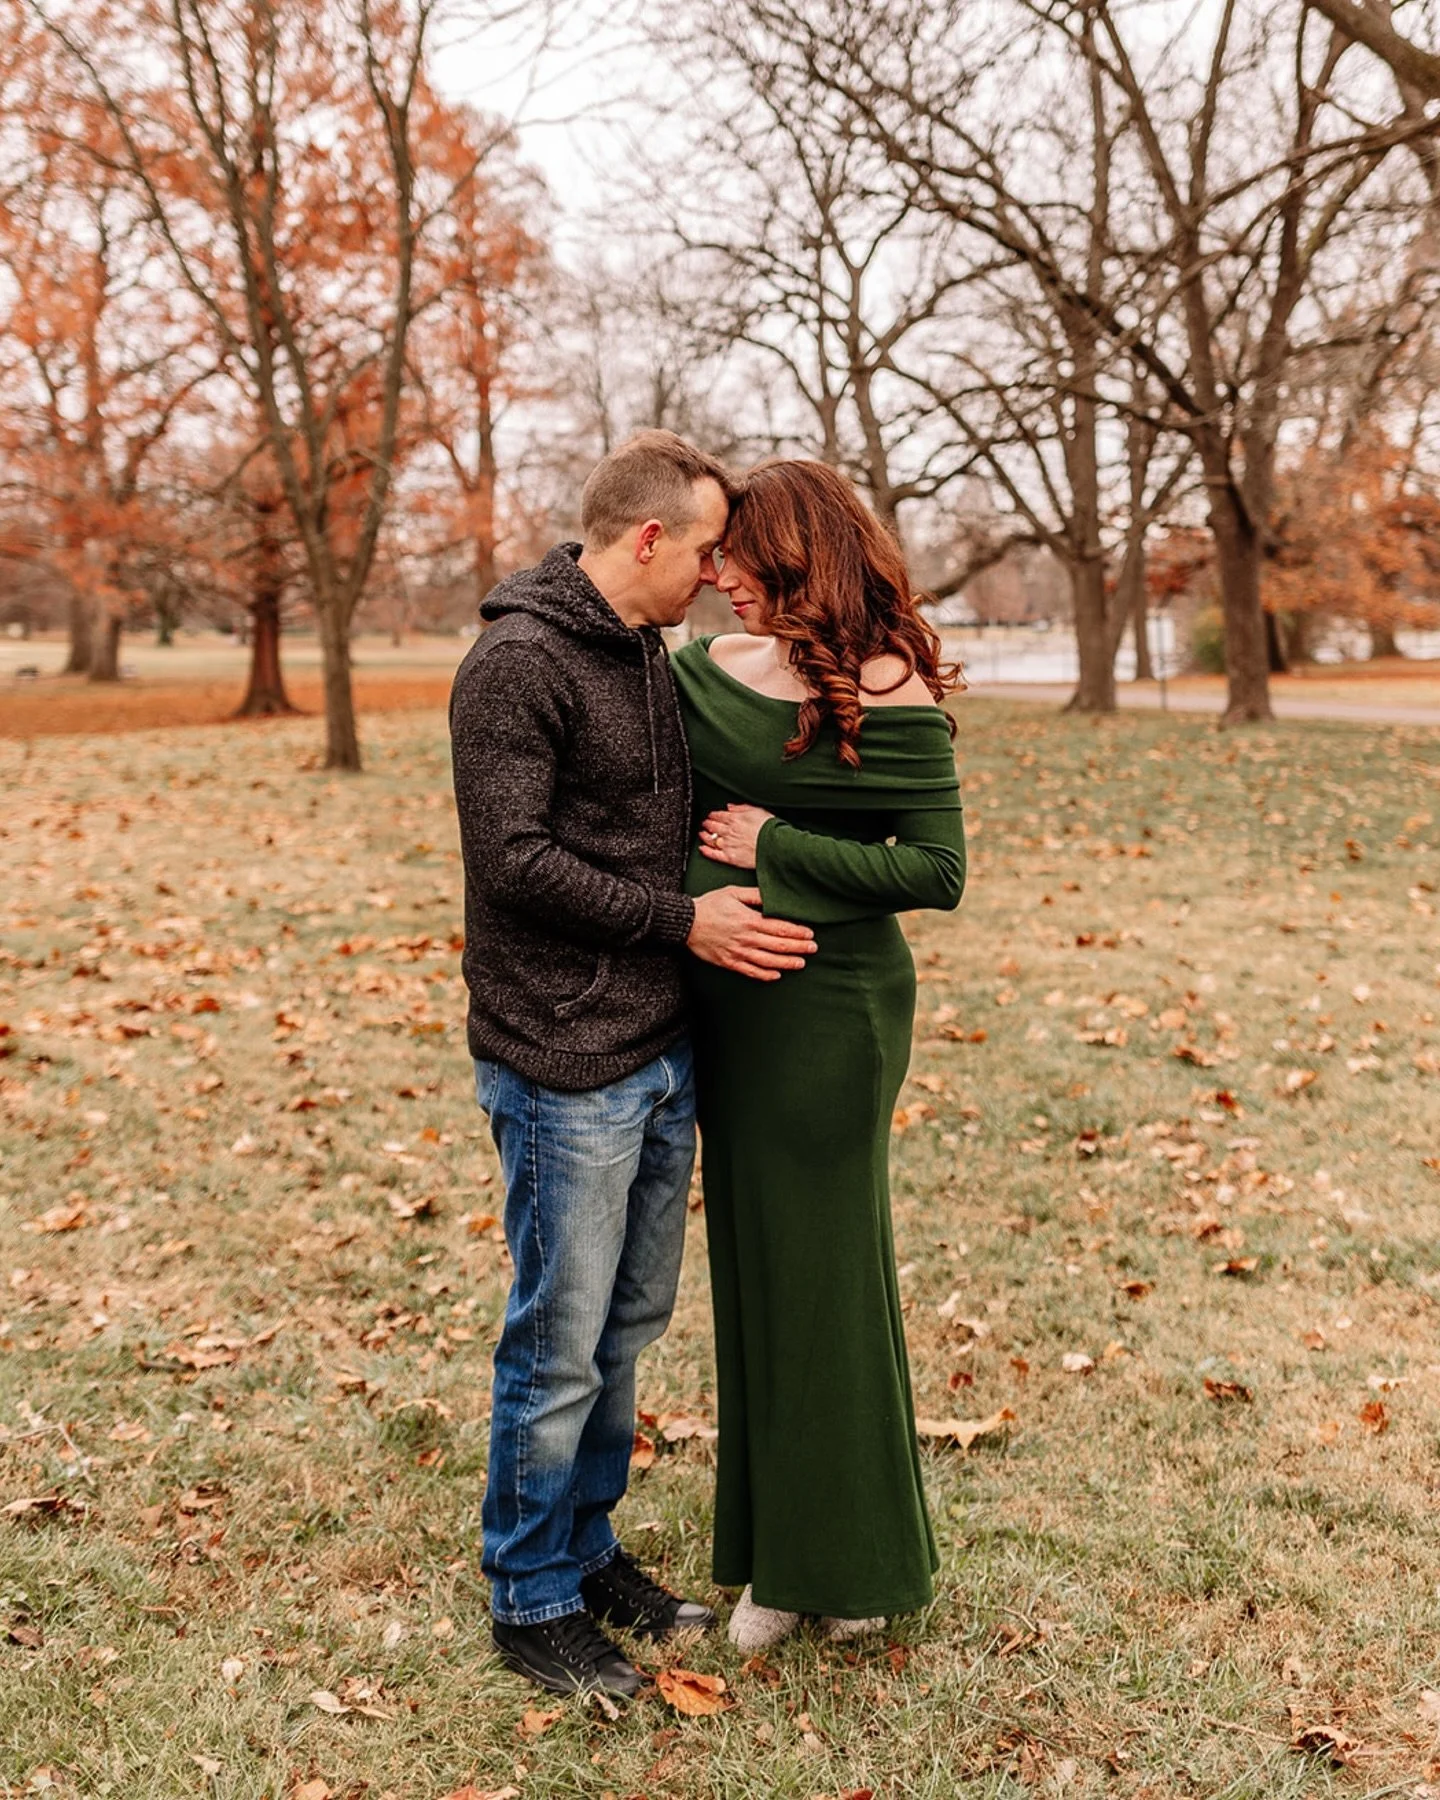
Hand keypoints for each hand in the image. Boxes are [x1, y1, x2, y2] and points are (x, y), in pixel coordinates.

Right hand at [686, 887, 815, 981]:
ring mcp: (738, 952)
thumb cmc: (709, 905)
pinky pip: (751, 972)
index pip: (780, 927)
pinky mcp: (729, 962)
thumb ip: (755, 895)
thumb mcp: (733, 892)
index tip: (810, 933)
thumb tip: (773, 895)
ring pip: (769, 961)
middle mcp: (747, 938)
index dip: (797, 931)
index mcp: (749, 920)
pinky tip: (777, 975)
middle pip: (779, 945)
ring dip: (787, 963)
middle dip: (799, 947)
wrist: (686, 923)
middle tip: (813, 948)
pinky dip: (766, 975)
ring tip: (801, 963)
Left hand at [698, 803, 774, 870]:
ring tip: (702, 834)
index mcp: (735, 819)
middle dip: (708, 824)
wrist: (775, 846)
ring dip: (705, 836)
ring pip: (711, 839)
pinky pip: (714, 854)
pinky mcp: (730, 857)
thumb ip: (742, 807)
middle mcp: (729, 831)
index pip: (719, 815)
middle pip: (713, 826)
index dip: (713, 815)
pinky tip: (702, 849)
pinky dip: (706, 851)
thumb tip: (731, 807)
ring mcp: (728, 845)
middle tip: (705, 823)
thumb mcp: (758, 810)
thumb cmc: (770, 829)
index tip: (711, 815)